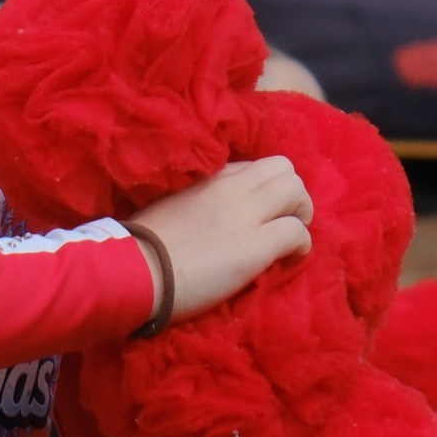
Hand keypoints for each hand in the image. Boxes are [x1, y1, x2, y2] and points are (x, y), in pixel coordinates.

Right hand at [127, 157, 312, 325]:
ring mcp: (246, 214)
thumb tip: (207, 221)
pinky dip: (300, 247)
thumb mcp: (168, 206)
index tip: (256, 213)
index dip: (262, 190)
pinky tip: (285, 261)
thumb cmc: (140, 245)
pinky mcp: (257, 246)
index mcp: (209, 178)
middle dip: (291, 197)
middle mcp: (232, 187)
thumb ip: (194, 203)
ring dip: (300, 216)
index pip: (253, 167)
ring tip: (288, 241)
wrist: (135, 270)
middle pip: (285, 169)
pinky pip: (298, 233)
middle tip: (281, 223)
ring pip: (297, 191)